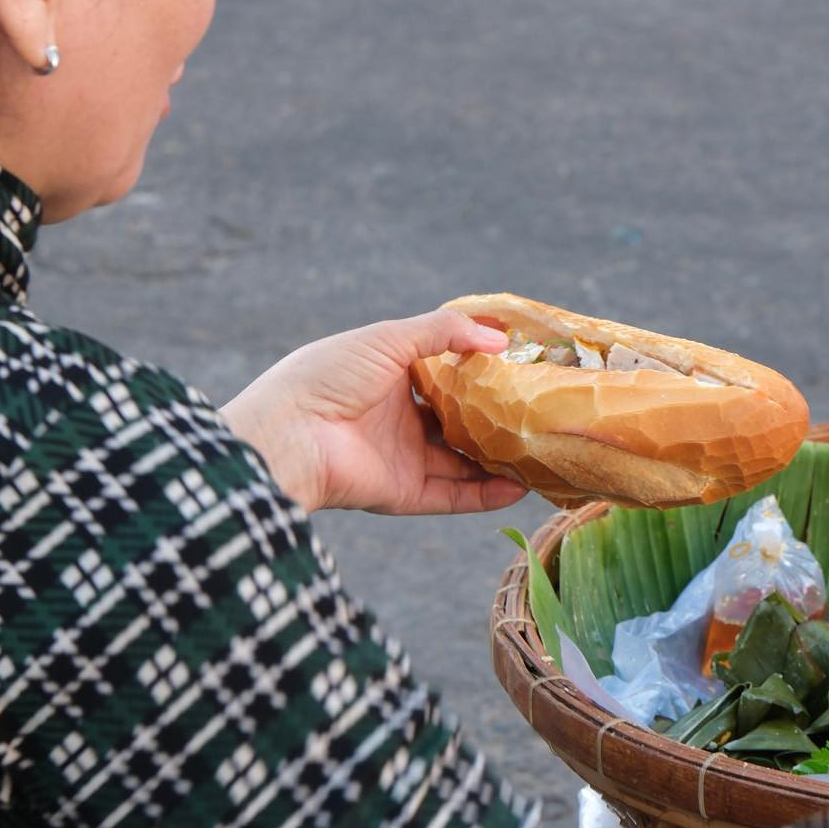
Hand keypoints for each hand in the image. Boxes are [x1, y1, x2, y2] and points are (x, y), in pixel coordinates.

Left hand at [220, 308, 530, 516]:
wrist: (288, 434)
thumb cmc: (327, 376)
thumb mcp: (387, 338)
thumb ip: (444, 331)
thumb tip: (498, 338)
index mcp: (390, 378)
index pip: (445, 375)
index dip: (480, 372)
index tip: (520, 367)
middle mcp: (399, 419)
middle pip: (458, 422)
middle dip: (495, 421)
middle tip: (538, 414)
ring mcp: (402, 457)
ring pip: (462, 463)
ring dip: (499, 461)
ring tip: (540, 454)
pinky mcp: (402, 492)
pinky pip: (453, 496)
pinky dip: (486, 495)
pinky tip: (520, 487)